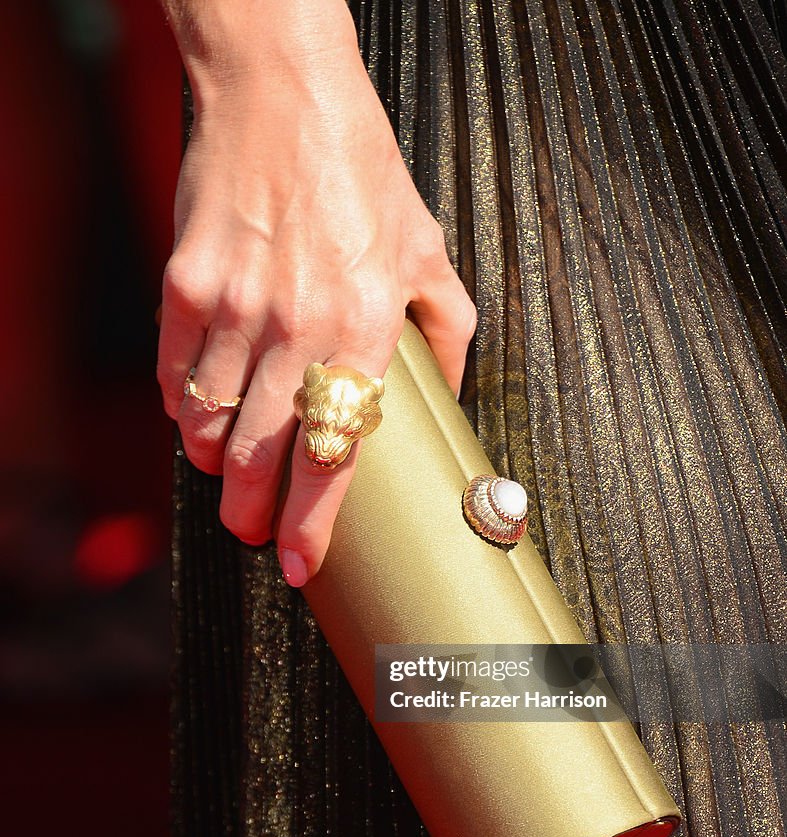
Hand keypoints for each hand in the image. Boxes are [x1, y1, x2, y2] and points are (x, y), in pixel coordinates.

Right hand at [157, 0, 475, 584]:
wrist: (282, 93)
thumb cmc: (361, 172)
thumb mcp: (430, 250)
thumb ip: (449, 333)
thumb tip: (449, 398)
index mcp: (368, 328)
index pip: (336, 455)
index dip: (310, 524)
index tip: (298, 563)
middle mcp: (300, 327)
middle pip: (259, 458)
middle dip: (249, 511)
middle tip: (250, 526)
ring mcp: (235, 307)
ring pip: (208, 427)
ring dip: (215, 463)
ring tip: (228, 467)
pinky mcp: (187, 286)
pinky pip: (175, 378)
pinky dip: (184, 409)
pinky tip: (200, 408)